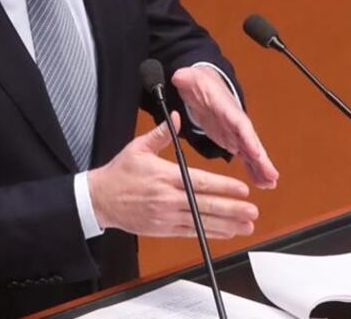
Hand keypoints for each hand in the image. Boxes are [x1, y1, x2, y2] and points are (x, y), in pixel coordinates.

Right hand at [88, 112, 258, 237]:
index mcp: (164, 176)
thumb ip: (161, 133)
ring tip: (246, 225)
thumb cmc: (118, 174)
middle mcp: (167, 198)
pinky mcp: (163, 229)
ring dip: (226, 225)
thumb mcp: (138, 148)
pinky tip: (226, 232)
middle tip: (252, 211)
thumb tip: (175, 116)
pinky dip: (210, 233)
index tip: (242, 189)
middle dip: (232, 209)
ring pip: (201, 222)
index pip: (199, 182)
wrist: (98, 200)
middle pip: (205, 205)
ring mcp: (166, 216)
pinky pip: (191, 233)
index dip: (223, 187)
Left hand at [172, 65, 279, 189]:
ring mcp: (236, 132)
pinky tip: (262, 182)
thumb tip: (180, 76)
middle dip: (262, 159)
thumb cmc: (199, 83)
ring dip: (261, 167)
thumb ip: (186, 79)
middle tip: (272, 175)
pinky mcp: (233, 139)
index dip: (249, 139)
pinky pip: (246, 156)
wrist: (204, 85)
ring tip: (270, 184)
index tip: (257, 153)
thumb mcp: (190, 79)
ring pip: (252, 152)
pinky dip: (254, 168)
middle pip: (252, 141)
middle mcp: (236, 122)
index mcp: (227, 108)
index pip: (240, 124)